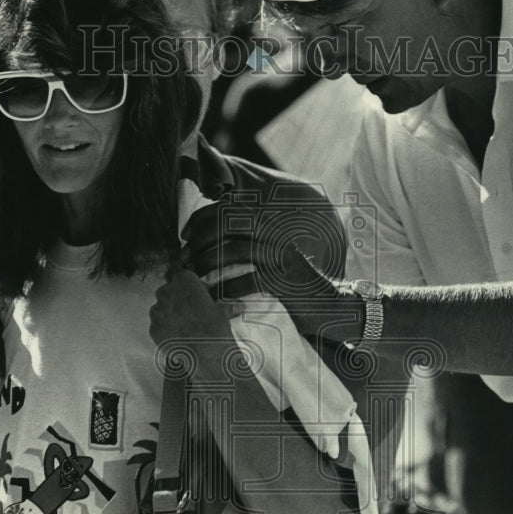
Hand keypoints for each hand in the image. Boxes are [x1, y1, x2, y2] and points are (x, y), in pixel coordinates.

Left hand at [149, 269, 238, 377]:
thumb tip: (236, 307)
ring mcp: (157, 310)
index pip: (182, 276)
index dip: (190, 287)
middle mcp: (167, 291)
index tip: (197, 296)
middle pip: (168, 291)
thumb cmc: (216, 327)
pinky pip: (158, 325)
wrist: (205, 352)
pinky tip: (177, 336)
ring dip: (169, 314)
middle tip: (190, 313)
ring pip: (160, 308)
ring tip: (184, 327)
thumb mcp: (221, 310)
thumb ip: (219, 305)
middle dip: (176, 299)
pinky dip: (165, 329)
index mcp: (184, 280)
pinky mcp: (153, 327)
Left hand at [183, 203, 358, 338]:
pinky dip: (224, 290)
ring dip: (207, 264)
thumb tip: (200, 242)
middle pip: (228, 223)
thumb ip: (244, 242)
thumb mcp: (268, 255)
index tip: (185, 237)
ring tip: (193, 279)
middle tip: (184, 260)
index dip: (201, 219)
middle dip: (200, 240)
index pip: (228, 208)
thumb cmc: (289, 282)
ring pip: (234, 249)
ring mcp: (280, 256)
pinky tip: (212, 298)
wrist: (327, 305)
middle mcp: (274, 234)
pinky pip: (246, 280)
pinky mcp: (284, 281)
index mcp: (268, 224)